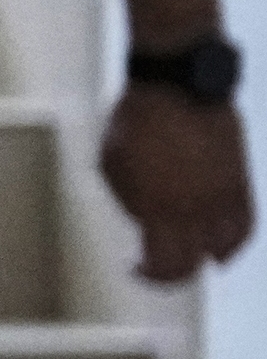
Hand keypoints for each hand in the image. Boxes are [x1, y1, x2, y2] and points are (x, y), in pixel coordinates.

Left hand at [101, 83, 254, 282]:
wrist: (179, 83)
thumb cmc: (136, 121)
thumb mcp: (113, 165)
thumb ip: (131, 201)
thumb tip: (146, 222)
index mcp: (156, 206)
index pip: (162, 263)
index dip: (149, 275)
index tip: (135, 268)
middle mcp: (194, 208)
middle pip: (191, 263)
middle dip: (172, 274)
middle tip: (157, 269)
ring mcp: (221, 195)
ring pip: (224, 247)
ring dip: (204, 258)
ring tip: (188, 257)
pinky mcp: (241, 179)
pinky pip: (245, 222)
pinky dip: (233, 240)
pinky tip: (219, 245)